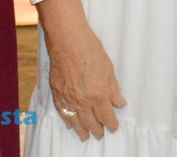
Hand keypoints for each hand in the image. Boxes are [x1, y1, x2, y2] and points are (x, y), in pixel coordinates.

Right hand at [44, 21, 125, 140]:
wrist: (67, 39)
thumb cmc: (89, 50)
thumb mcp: (108, 69)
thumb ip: (113, 89)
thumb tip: (119, 103)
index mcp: (98, 95)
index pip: (106, 117)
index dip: (111, 124)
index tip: (114, 127)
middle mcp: (83, 101)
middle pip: (91, 122)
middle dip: (97, 130)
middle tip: (101, 135)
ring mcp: (68, 98)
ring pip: (75, 121)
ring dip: (81, 130)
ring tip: (85, 136)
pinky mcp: (57, 92)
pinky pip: (62, 112)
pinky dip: (67, 120)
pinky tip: (69, 123)